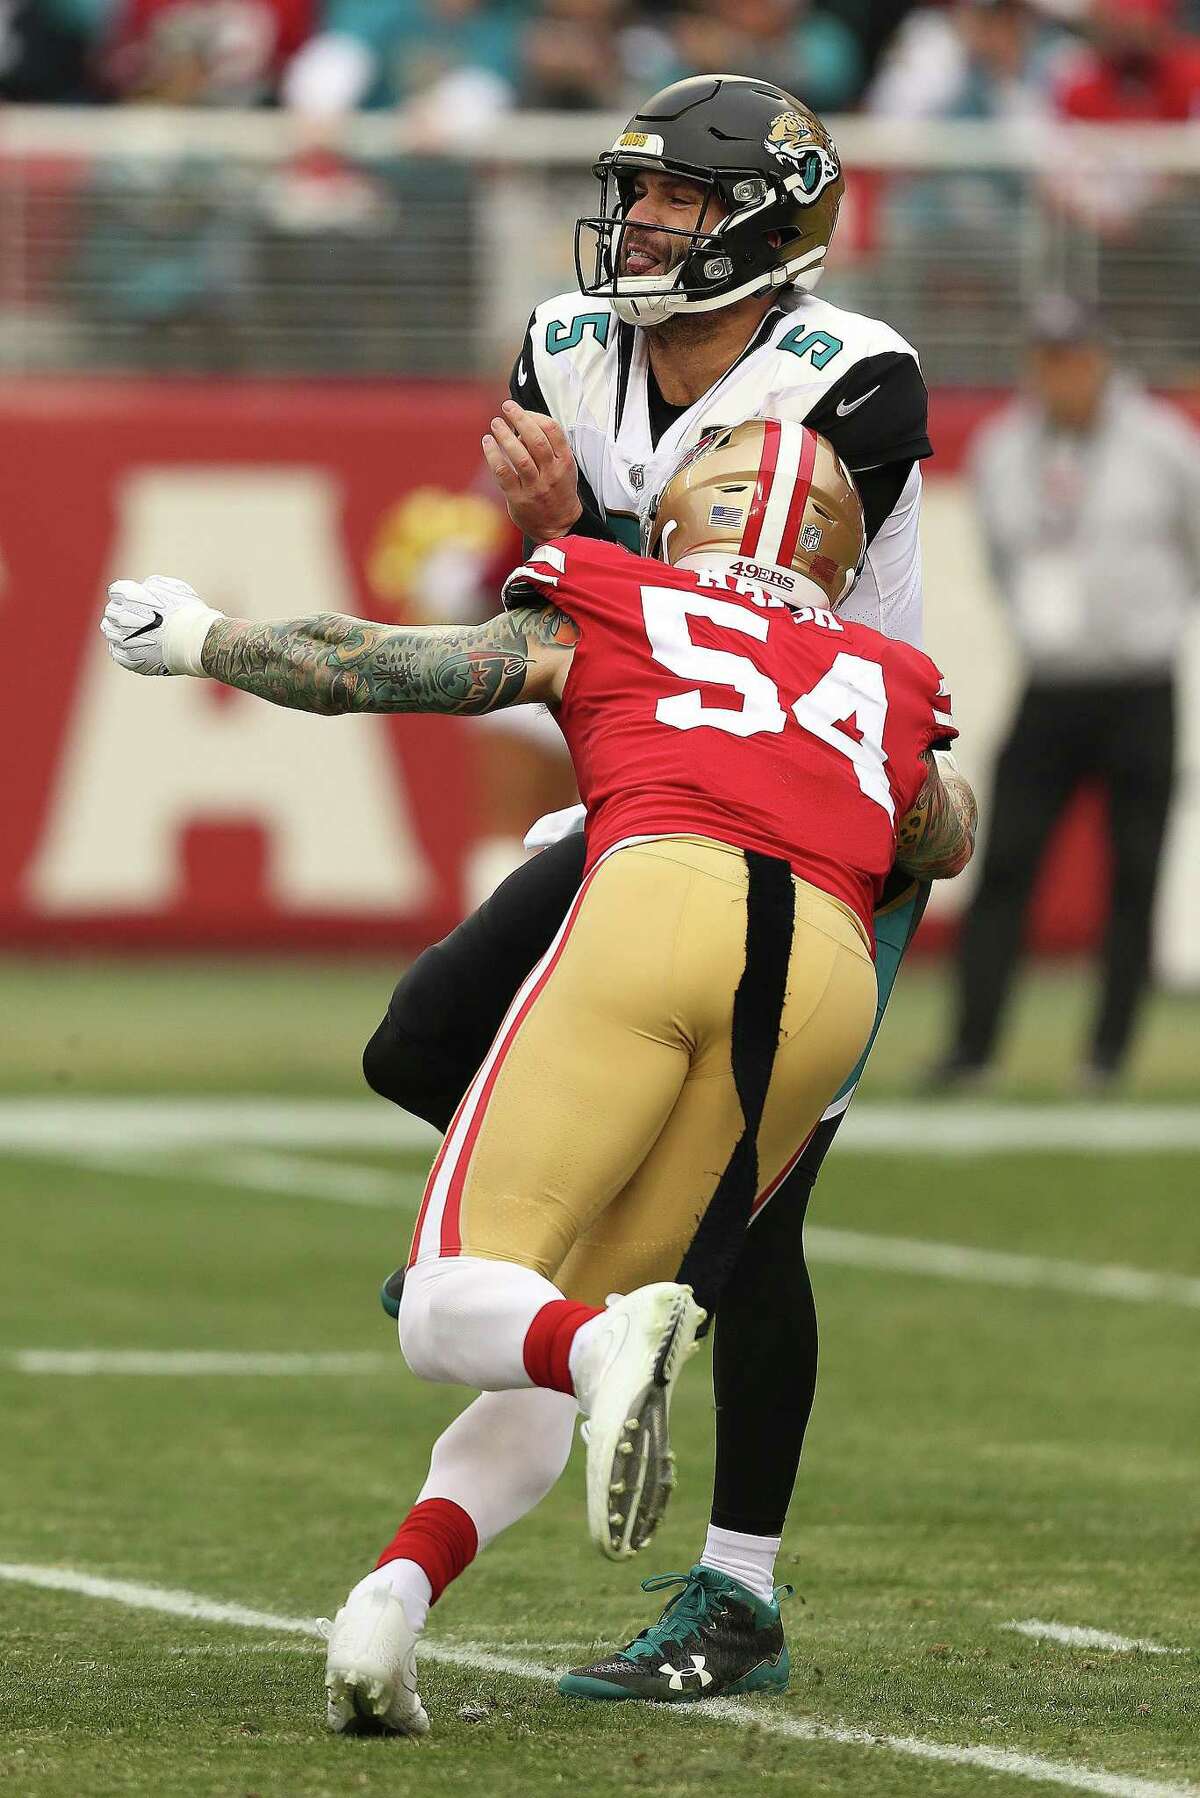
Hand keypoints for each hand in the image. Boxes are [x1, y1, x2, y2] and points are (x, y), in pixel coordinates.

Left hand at [101, 575, 221, 676]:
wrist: (197, 640)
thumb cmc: (188, 612)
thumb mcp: (173, 587)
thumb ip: (153, 585)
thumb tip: (145, 588)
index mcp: (129, 595)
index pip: (116, 591)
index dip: (126, 594)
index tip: (135, 598)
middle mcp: (122, 616)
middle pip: (111, 611)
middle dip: (121, 611)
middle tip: (134, 615)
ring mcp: (124, 639)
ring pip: (110, 632)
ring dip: (118, 630)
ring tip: (130, 632)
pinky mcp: (131, 659)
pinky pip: (117, 653)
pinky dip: (121, 649)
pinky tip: (130, 647)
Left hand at [483, 400, 581, 540]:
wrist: (559, 526)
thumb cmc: (558, 491)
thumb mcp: (564, 467)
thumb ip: (548, 446)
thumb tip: (520, 425)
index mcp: (564, 462)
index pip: (552, 430)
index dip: (535, 416)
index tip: (522, 410)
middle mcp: (551, 473)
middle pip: (536, 440)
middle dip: (520, 419)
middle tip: (506, 407)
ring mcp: (535, 487)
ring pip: (520, 457)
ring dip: (505, 436)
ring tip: (495, 423)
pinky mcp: (519, 498)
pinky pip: (503, 473)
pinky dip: (493, 455)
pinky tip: (487, 442)